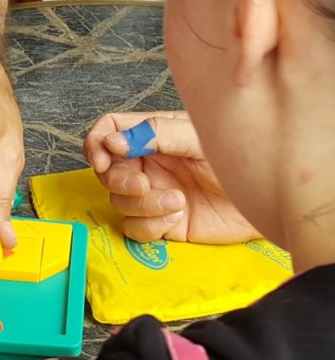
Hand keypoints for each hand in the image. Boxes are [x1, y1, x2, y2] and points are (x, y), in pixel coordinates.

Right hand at [84, 110, 258, 243]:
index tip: (102, 158)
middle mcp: (149, 165)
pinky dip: (152, 225)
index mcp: (155, 136)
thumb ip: (157, 134)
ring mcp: (153, 195)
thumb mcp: (199, 139)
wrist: (264, 200)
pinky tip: (178, 216)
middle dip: (120, 181)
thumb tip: (114, 140)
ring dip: (144, 205)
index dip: (97, 143)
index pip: (110, 131)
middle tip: (144, 185)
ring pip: (119, 202)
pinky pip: (135, 228)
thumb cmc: (239, 161)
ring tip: (178, 200)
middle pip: (107, 171)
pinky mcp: (161, 223)